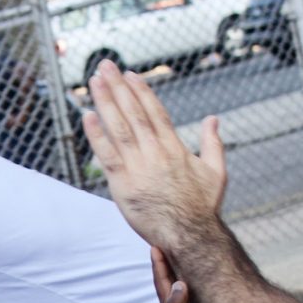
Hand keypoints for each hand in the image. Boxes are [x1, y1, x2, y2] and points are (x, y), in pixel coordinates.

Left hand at [83, 62, 227, 255]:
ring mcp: (138, 168)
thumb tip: (213, 119)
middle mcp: (156, 153)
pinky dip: (96, 135)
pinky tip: (87, 116)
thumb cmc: (203, 208)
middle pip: (134, 113)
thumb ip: (213, 143)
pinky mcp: (123, 185)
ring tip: (94, 81)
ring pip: (119, 128)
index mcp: (175, 148)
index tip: (130, 74)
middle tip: (105, 66)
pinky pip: (107, 156)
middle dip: (119, 87)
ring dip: (105, 102)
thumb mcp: (216, 172)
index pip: (155, 112)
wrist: (190, 236)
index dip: (141, 91)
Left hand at [152, 246, 222, 302]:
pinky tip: (207, 276)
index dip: (158, 261)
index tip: (155, 242)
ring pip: (186, 284)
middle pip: (171, 277)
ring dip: (184, 268)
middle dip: (170, 259)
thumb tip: (177, 282)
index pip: (162, 279)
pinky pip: (200, 293)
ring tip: (187, 251)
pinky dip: (199, 281)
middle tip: (171, 239)